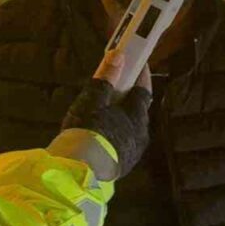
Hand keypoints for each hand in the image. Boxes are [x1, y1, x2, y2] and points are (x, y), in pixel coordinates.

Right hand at [61, 50, 151, 177]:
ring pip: (130, 129)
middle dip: (129, 98)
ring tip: (105, 113)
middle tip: (117, 89)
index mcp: (136, 115)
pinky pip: (123, 143)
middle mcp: (141, 134)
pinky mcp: (123, 165)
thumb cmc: (88, 131)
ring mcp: (133, 152)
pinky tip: (102, 134)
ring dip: (122, 118)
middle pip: (138, 110)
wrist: (80, 170)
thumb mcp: (93, 100)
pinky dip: (116, 134)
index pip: (144, 90)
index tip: (139, 64)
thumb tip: (119, 55)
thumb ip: (106, 78)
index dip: (141, 76)